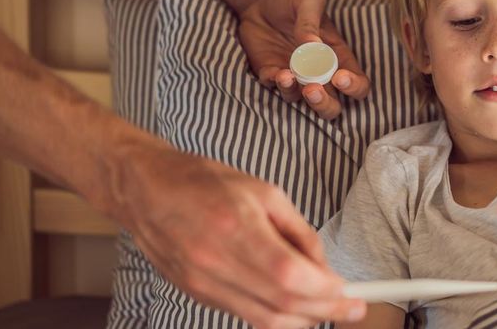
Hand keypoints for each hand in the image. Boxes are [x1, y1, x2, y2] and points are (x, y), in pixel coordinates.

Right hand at [107, 145, 365, 327]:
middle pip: (282, 305)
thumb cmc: (203, 182)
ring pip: (265, 320)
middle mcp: (216, 262)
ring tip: (326, 307)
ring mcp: (203, 283)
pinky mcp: (197, 294)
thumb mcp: (265, 192)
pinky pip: (245, 314)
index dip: (326, 293)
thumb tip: (325, 268)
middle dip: (325, 312)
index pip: (290, 277)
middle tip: (352, 309)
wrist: (143, 190)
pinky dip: (276, 314)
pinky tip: (292, 302)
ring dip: (303, 319)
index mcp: (236, 228)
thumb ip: (299, 232)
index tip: (351, 296)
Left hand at [236, 0, 370, 118]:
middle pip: (333, 106)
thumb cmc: (291, 0)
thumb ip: (311, 20)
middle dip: (325, 105)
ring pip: (303, 104)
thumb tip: (313, 45)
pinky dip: (275, 85)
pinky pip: (275, 90)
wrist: (259, 0)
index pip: (358, 84)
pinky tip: (275, 72)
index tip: (340, 78)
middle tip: (313, 90)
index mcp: (338, 57)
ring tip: (287, 75)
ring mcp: (296, 78)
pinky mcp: (272, 76)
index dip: (354, 87)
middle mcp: (319, 73)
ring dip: (296, 94)